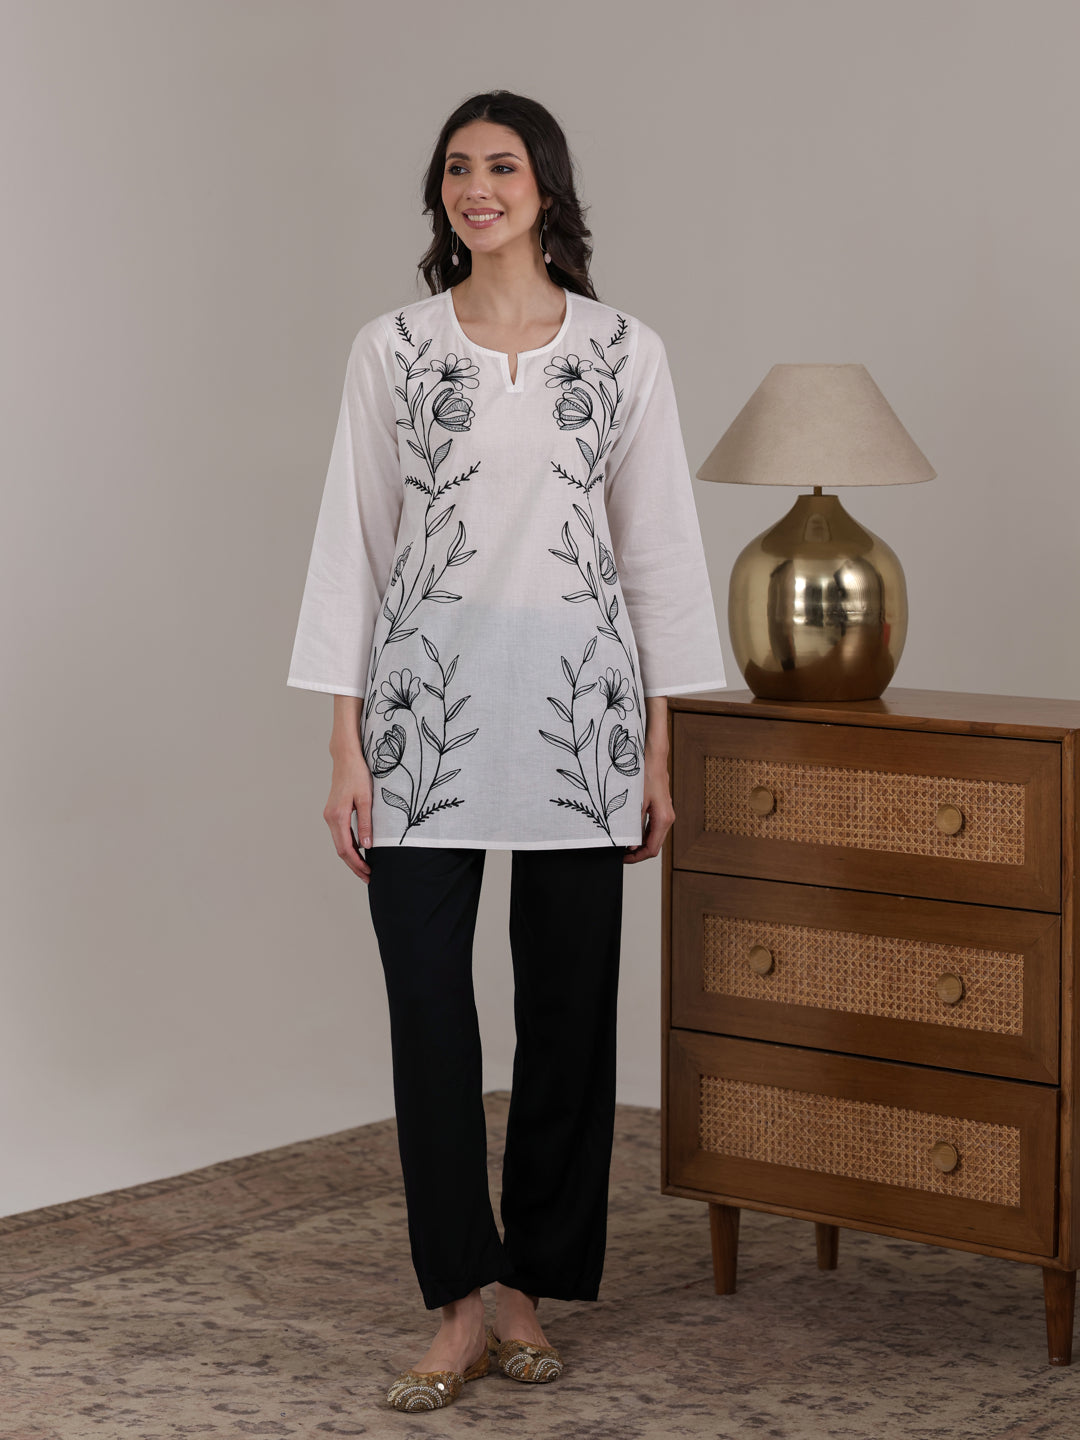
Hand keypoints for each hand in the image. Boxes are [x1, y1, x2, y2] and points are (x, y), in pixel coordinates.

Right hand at [324, 753, 373, 882]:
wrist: (346, 758)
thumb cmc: (358, 774)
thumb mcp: (367, 799)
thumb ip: (366, 823)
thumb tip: (366, 846)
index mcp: (337, 816)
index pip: (346, 848)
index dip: (357, 864)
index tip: (368, 873)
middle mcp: (330, 818)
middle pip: (340, 850)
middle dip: (354, 865)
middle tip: (368, 876)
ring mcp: (329, 815)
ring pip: (339, 843)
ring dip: (351, 857)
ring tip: (365, 867)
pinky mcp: (332, 812)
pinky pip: (340, 834)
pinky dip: (348, 845)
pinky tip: (359, 851)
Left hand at [623, 746, 674, 863]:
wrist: (654, 756)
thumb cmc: (646, 774)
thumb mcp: (635, 802)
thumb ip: (633, 826)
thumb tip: (630, 845)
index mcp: (663, 819)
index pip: (652, 849)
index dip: (636, 858)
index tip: (623, 859)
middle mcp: (667, 818)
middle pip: (654, 846)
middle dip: (637, 853)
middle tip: (620, 855)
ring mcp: (666, 814)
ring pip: (654, 837)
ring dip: (639, 844)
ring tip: (623, 845)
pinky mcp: (661, 809)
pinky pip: (653, 828)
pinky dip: (642, 834)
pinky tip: (630, 832)